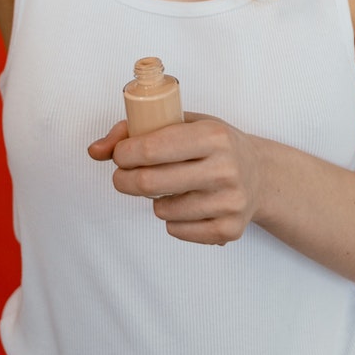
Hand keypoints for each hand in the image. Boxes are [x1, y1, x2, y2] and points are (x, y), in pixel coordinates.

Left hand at [88, 114, 260, 245]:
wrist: (260, 174)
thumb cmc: (213, 144)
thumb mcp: (184, 123)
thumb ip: (135, 131)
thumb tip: (94, 150)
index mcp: (213, 135)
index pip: (152, 148)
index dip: (124, 154)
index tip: (118, 155)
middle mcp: (225, 169)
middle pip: (151, 184)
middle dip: (125, 180)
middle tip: (122, 177)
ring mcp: (229, 203)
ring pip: (162, 210)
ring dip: (153, 201)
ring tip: (167, 187)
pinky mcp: (229, 230)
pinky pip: (177, 230)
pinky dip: (171, 219)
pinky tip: (185, 203)